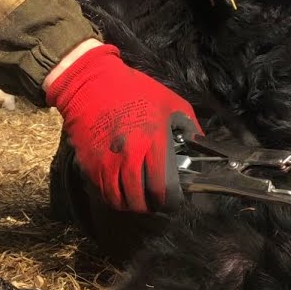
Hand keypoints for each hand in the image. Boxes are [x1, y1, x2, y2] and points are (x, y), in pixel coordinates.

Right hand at [45, 40, 201, 212]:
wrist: (90, 84)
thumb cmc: (134, 90)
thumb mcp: (170, 101)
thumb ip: (189, 126)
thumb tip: (200, 144)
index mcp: (153, 142)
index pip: (164, 187)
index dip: (171, 200)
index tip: (174, 198)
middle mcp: (130, 157)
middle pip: (141, 199)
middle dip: (152, 205)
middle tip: (157, 202)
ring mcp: (107, 162)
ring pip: (120, 200)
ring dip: (132, 204)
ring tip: (139, 199)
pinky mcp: (89, 164)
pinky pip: (103, 192)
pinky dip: (114, 197)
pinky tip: (121, 190)